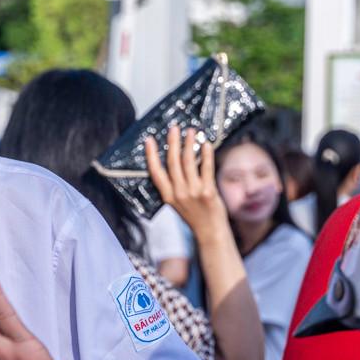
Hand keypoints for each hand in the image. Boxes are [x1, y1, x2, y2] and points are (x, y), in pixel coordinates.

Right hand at [144, 126, 228, 243]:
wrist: (210, 231)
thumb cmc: (194, 215)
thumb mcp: (177, 203)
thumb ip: (174, 185)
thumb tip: (175, 159)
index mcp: (167, 196)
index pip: (156, 172)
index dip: (152, 155)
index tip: (149, 140)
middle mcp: (179, 193)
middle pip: (173, 162)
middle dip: (173, 142)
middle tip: (174, 128)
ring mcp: (194, 192)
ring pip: (189, 162)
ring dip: (190, 144)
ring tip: (191, 131)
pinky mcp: (208, 191)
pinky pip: (207, 168)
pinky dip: (206, 154)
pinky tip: (206, 144)